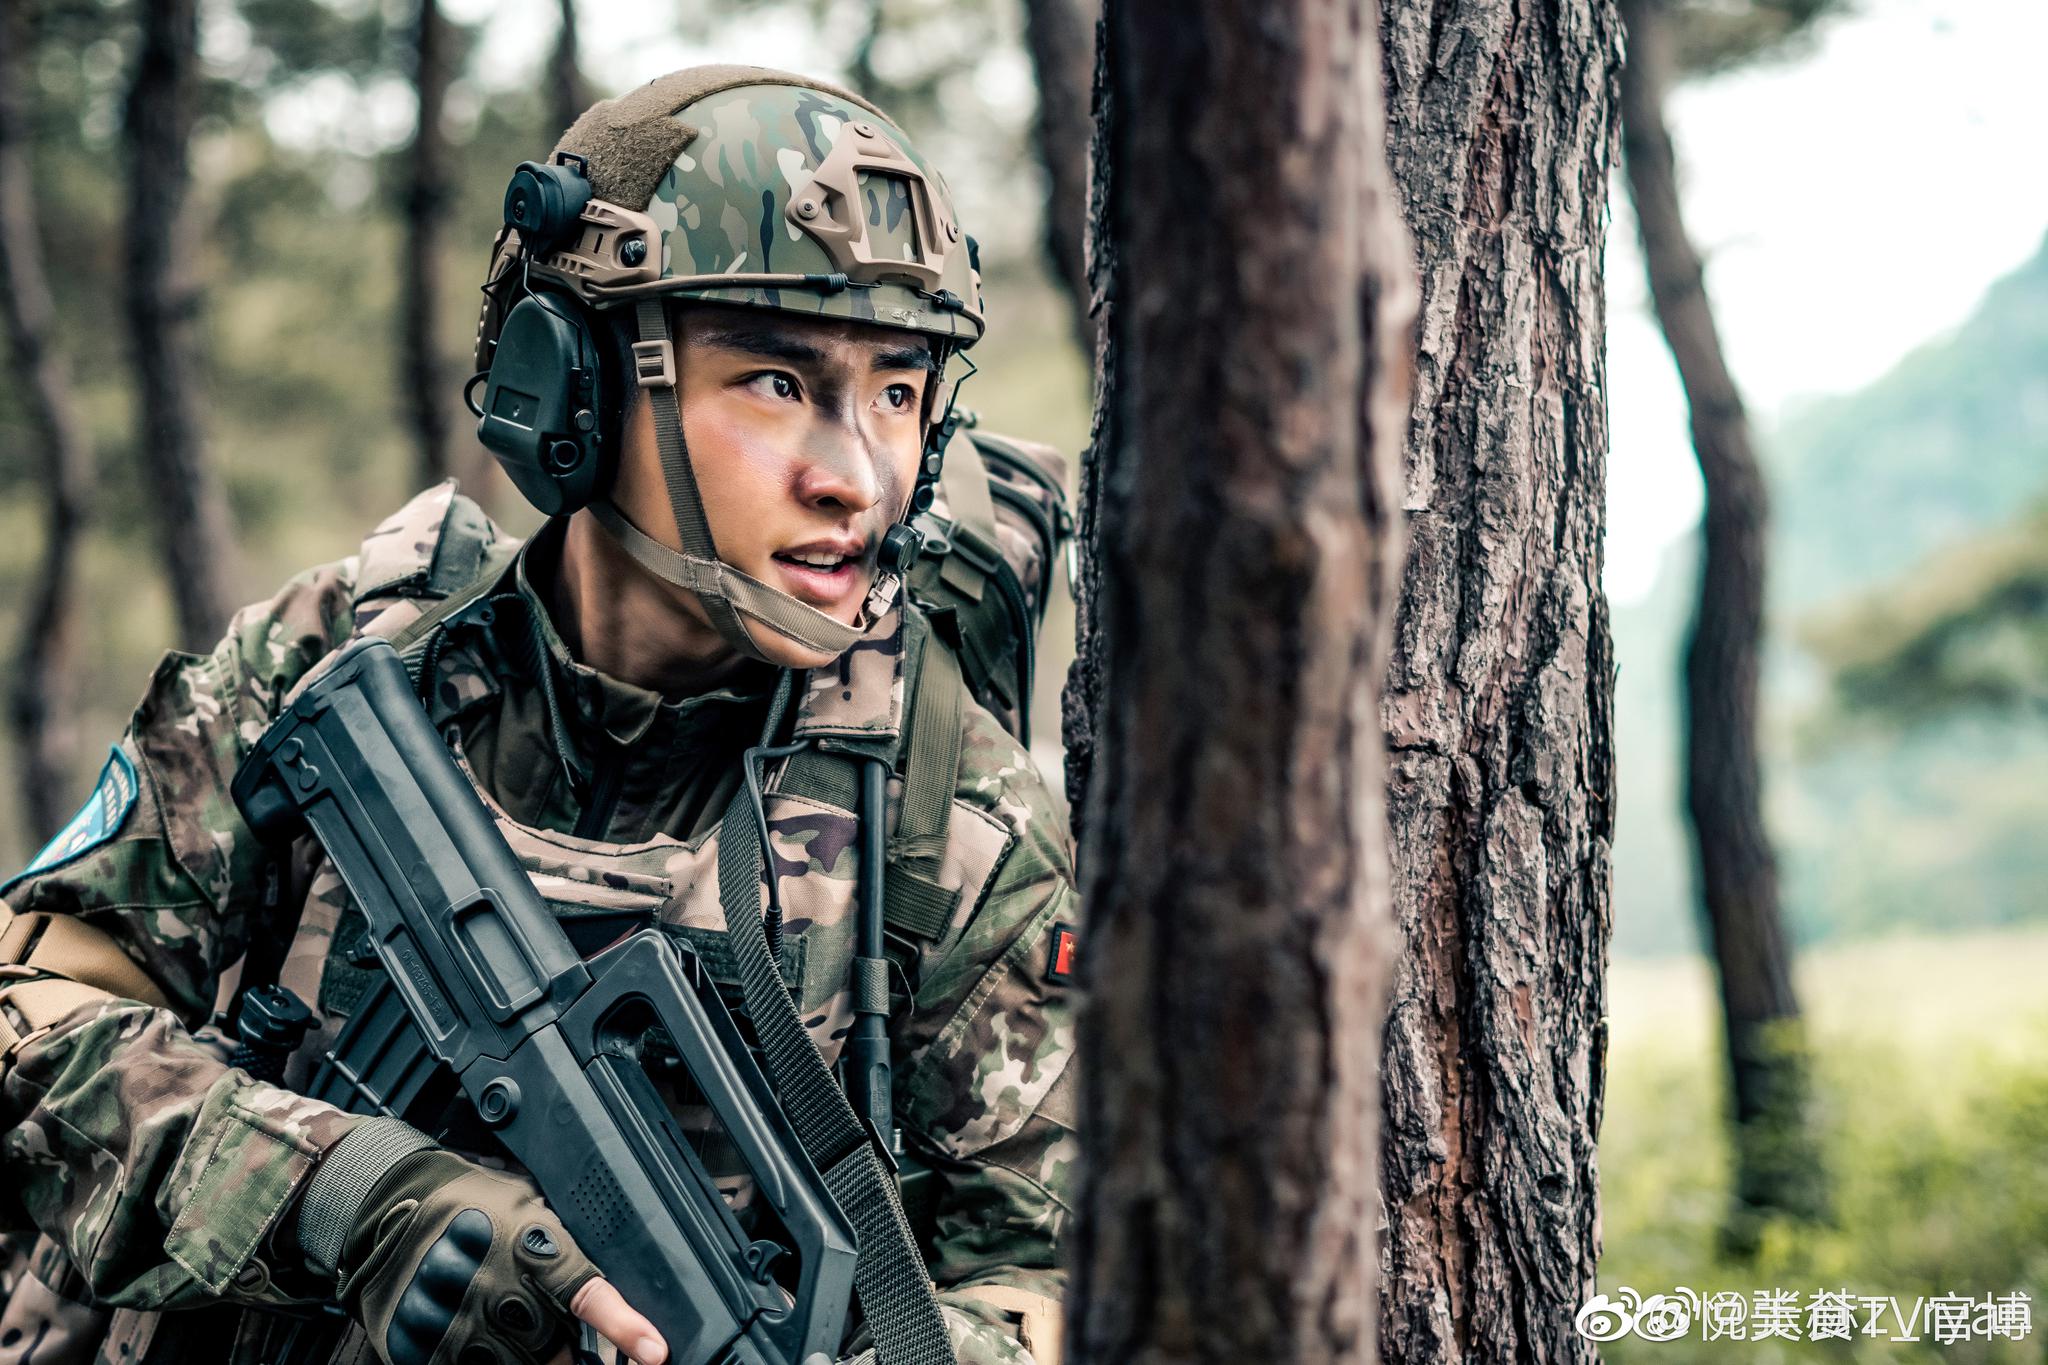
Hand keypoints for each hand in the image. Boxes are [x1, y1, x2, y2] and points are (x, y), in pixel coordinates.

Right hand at [334, 1147, 669, 1364]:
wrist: (388, 1205)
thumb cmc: (467, 1200)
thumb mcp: (527, 1204)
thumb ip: (562, 1245)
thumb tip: (609, 1274)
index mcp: (529, 1246)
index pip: (589, 1294)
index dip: (624, 1326)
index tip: (654, 1351)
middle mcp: (496, 1287)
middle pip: (558, 1349)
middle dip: (575, 1358)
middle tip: (571, 1347)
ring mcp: (458, 1321)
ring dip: (537, 1362)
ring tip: (530, 1341)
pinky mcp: (425, 1345)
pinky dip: (490, 1362)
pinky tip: (489, 1343)